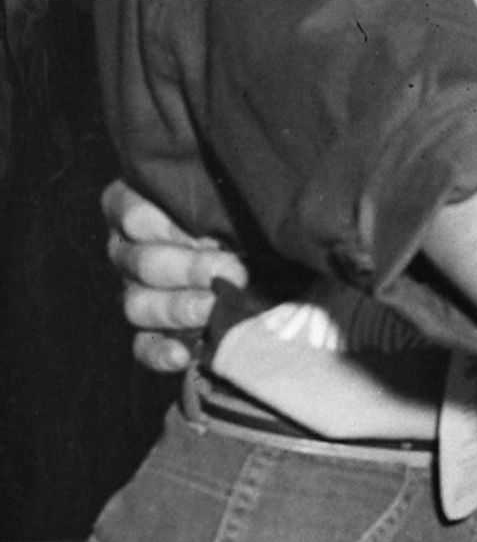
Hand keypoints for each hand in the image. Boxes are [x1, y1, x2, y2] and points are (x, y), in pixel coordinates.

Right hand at [102, 180, 245, 374]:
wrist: (283, 266)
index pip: (127, 210)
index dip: (162, 223)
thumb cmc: (259, 216)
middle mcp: (133, 250)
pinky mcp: (153, 332)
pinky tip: (184, 354)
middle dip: (188, 268)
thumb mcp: (246, 197)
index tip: (204, 230)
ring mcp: (139, 292)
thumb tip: (255, 187)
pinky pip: (144, 346)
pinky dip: (160, 352)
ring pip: (137, 304)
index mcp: (143, 206)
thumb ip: (234, 195)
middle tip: (232, 272)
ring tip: (215, 308)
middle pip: (140, 262)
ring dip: (178, 308)